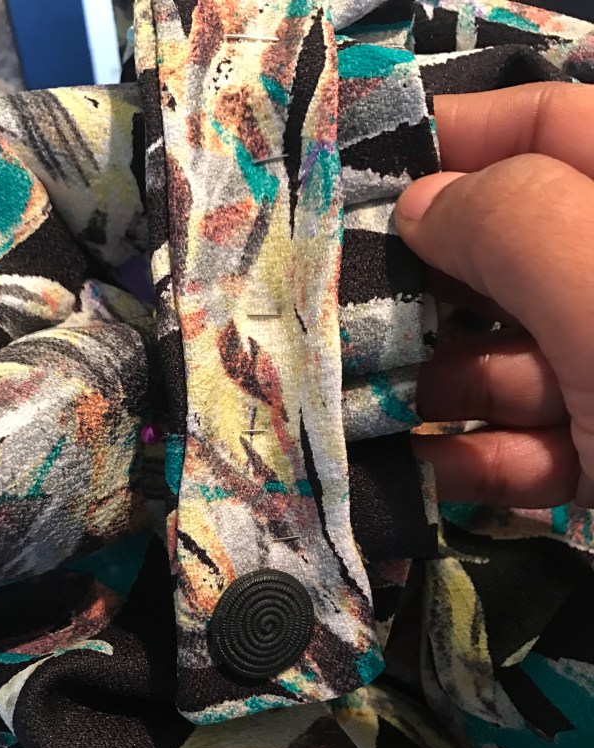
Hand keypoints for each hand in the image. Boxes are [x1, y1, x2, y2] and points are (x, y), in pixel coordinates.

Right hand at [397, 83, 593, 507]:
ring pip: (518, 356)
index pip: (556, 124)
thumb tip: (422, 201)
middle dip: (429, 283)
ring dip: (437, 382)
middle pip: (520, 251)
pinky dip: (481, 458)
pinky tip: (424, 471)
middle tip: (341, 308)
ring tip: (363, 402)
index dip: (457, 137)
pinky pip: (538, 442)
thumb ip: (514, 222)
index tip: (358, 176)